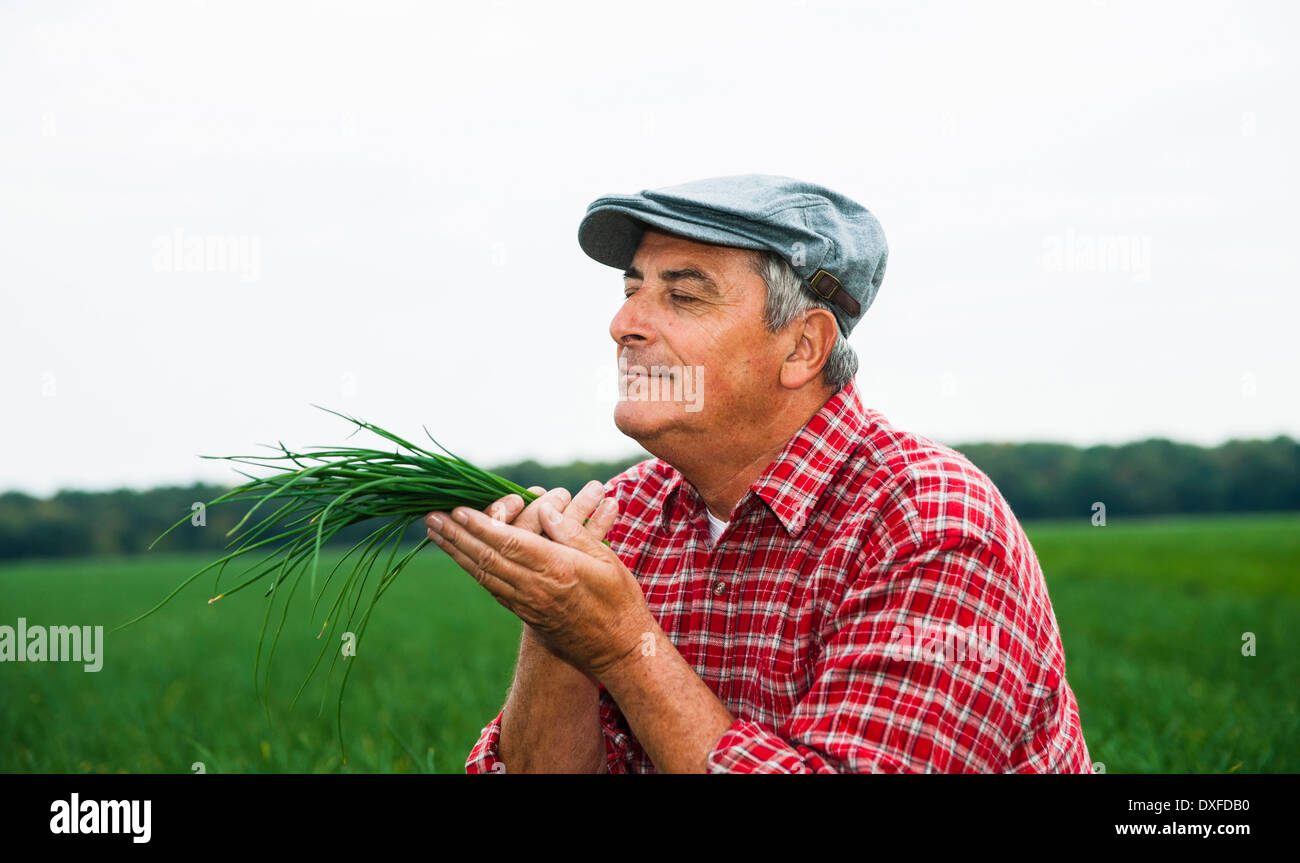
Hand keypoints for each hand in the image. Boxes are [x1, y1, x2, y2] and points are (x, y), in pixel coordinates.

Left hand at [424, 492, 651, 678]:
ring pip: (483, 573)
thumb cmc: (620, 601)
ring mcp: (527, 604)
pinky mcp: (526, 614)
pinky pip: (492, 588)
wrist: (619, 651)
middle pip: (486, 557)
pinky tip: (462, 558)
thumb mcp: (607, 561)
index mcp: (556, 569)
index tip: (457, 508)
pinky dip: (473, 569)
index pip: (509, 543)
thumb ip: (574, 533)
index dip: (480, 525)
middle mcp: (535, 588)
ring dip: (456, 552)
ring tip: (436, 534)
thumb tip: (545, 510)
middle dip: (456, 535)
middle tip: (431, 517)